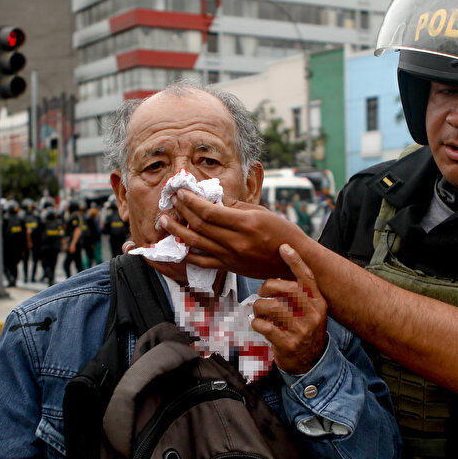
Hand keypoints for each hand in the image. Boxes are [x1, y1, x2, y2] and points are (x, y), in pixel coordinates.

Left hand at [160, 190, 306, 278]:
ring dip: (177, 231)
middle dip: (182, 211)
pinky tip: (177, 246)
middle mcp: (235, 241)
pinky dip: (188, 254)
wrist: (294, 260)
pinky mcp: (229, 267)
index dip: (191, 200)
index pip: (209, 211)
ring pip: (196, 243)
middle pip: (199, 225)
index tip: (181, 192)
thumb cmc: (281, 231)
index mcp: (245, 223)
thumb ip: (234, 205)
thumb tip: (211, 196)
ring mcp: (231, 256)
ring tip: (163, 221)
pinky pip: (202, 262)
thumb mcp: (260, 211)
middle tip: (170, 200)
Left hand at [252, 244, 327, 373]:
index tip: (283, 248)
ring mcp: (301, 330)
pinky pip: (264, 325)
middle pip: (286, 289)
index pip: (307, 277)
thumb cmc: (305, 330)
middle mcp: (312, 315)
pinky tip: (259, 324)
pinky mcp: (287, 344)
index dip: (295, 261)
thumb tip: (284, 269)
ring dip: (259, 307)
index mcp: (319, 303)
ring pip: (271, 307)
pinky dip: (256, 323)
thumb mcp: (311, 310)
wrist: (311, 362)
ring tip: (259, 311)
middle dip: (268, 287)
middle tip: (263, 292)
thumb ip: (301, 292)